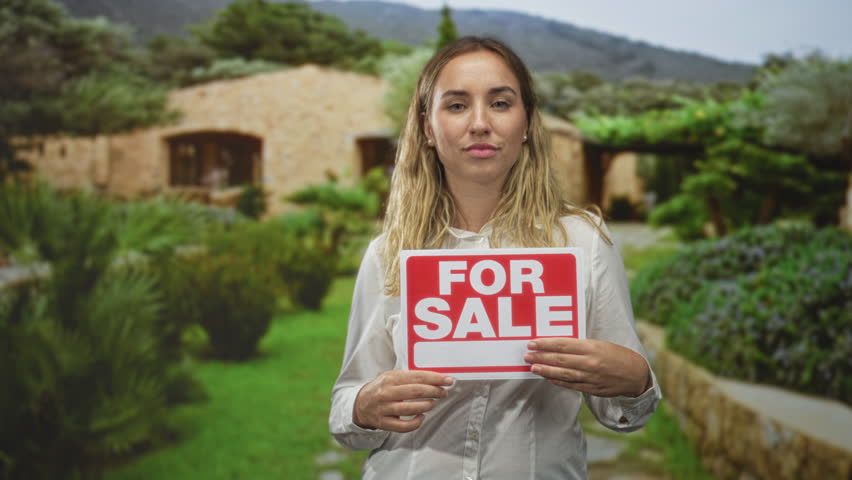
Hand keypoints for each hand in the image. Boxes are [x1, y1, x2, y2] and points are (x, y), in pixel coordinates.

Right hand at [353, 370, 453, 431]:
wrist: (359, 404)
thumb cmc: (381, 389)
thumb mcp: (390, 377)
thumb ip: (408, 376)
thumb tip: (434, 377)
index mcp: (389, 378)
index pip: (416, 377)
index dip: (435, 378)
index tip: (448, 380)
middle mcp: (386, 393)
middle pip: (415, 391)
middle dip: (434, 391)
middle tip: (444, 392)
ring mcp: (384, 409)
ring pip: (410, 409)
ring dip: (427, 405)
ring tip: (434, 403)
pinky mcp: (383, 423)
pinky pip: (403, 426)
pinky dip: (416, 422)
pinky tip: (422, 417)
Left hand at [524, 338, 649, 396]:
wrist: (635, 375)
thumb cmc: (616, 355)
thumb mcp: (599, 344)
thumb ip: (580, 345)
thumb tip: (558, 345)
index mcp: (591, 347)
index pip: (563, 345)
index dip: (545, 344)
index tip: (532, 343)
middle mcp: (589, 362)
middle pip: (560, 359)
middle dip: (541, 357)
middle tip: (526, 355)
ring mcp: (590, 377)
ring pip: (563, 373)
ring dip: (545, 370)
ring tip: (533, 367)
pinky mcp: (591, 389)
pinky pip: (571, 385)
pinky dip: (558, 381)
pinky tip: (547, 378)